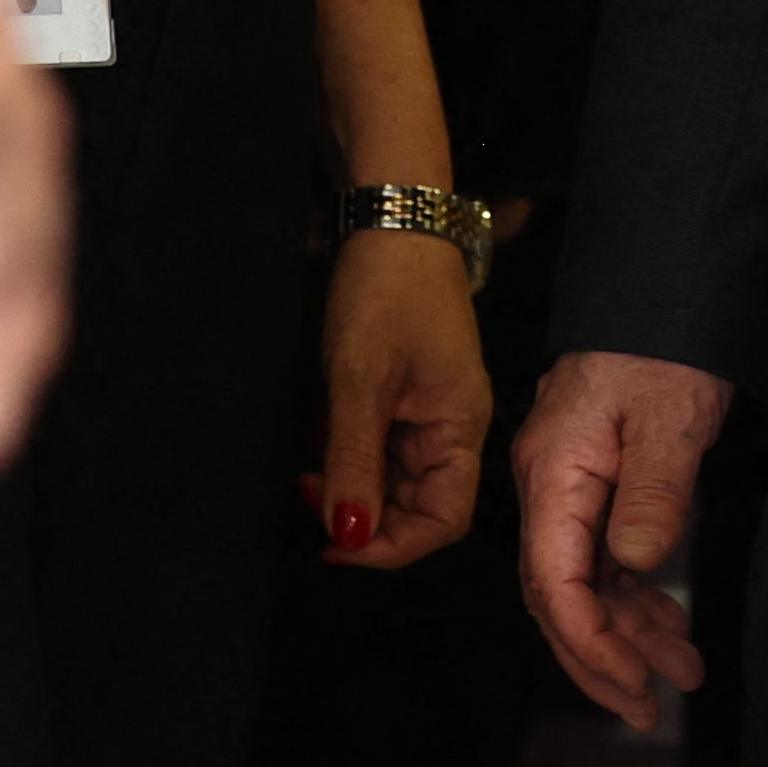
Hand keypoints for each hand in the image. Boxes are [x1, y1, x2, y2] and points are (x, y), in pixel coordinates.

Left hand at [304, 222, 489, 563]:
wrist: (391, 221)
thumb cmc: (386, 291)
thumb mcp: (360, 380)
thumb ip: (354, 462)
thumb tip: (349, 534)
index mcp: (460, 425)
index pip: (443, 520)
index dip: (390, 545)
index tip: (333, 540)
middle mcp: (452, 425)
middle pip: (416, 507)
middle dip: (361, 514)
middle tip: (307, 493)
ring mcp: (428, 409)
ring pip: (392, 480)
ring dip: (349, 484)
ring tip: (307, 462)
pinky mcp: (404, 394)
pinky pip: (379, 447)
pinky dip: (346, 454)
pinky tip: (318, 434)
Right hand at [513, 346, 731, 724]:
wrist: (666, 288)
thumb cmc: (661, 344)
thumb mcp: (669, 417)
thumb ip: (653, 494)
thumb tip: (636, 566)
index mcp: (553, 473)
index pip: (554, 582)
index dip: (588, 642)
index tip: (631, 685)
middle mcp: (550, 485)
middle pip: (559, 595)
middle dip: (600, 658)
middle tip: (646, 708)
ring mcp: (572, 484)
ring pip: (586, 581)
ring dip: (629, 631)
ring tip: (681, 673)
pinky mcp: (599, 480)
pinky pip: (606, 555)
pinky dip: (636, 594)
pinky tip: (668, 621)